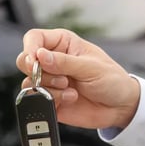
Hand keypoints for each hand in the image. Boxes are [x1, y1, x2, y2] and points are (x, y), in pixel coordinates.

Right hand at [16, 28, 140, 128]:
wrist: (120, 107)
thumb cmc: (111, 80)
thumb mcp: (91, 67)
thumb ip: (64, 62)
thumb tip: (39, 56)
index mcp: (62, 44)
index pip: (34, 38)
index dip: (30, 48)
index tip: (35, 60)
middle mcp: (52, 61)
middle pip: (24, 60)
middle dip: (38, 71)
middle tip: (60, 78)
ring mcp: (50, 81)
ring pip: (29, 82)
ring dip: (49, 87)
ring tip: (70, 89)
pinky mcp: (50, 99)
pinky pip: (37, 99)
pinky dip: (52, 100)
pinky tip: (71, 98)